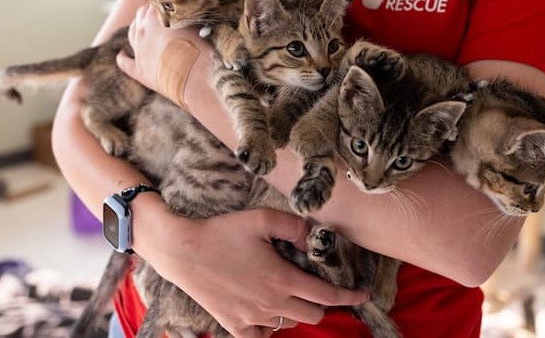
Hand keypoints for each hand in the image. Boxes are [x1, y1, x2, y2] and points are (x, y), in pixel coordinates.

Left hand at [116, 4, 197, 91]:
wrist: (192, 83)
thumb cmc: (198, 54)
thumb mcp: (197, 29)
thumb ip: (187, 19)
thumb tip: (187, 14)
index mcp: (153, 18)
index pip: (155, 3)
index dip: (163, 3)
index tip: (171, 3)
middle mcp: (141, 32)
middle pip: (140, 15)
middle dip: (149, 12)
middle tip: (160, 13)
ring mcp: (138, 52)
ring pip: (132, 34)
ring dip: (137, 27)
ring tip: (144, 26)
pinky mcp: (138, 71)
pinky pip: (124, 62)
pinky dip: (122, 57)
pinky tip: (121, 54)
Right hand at [140, 208, 367, 337]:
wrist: (182, 251)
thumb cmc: (222, 232)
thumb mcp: (262, 218)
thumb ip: (294, 226)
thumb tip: (313, 236)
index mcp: (282, 279)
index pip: (327, 295)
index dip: (350, 296)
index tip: (362, 294)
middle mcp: (271, 303)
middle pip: (313, 314)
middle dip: (324, 302)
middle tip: (319, 287)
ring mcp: (252, 318)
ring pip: (289, 324)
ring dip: (297, 311)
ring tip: (290, 291)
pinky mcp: (234, 324)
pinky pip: (262, 336)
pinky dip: (271, 327)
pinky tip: (268, 312)